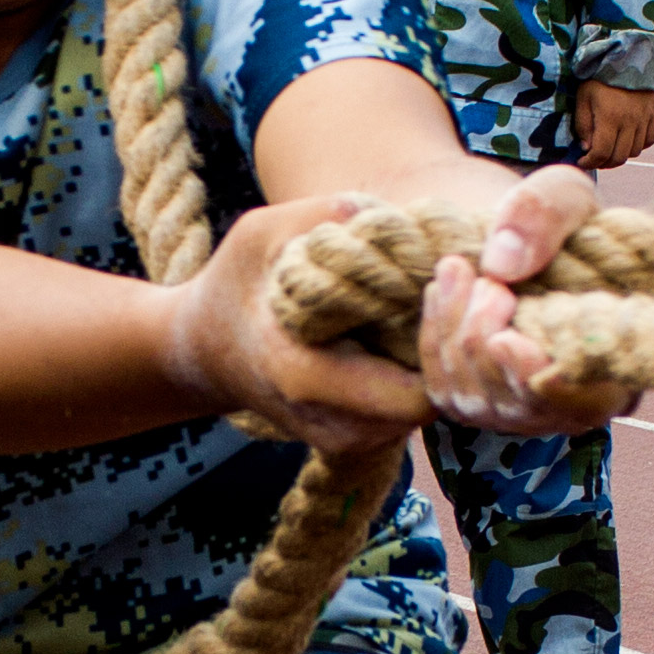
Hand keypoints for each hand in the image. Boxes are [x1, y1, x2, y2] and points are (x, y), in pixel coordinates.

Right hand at [163, 193, 431, 458]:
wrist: (204, 351)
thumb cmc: (233, 286)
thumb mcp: (261, 234)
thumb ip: (321, 217)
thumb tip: (389, 213)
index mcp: (306, 379)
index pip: (416, 393)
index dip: (442, 339)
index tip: (439, 282)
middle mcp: (333, 427)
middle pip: (433, 401)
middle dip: (447, 346)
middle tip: (448, 286)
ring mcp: (347, 440)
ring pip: (427, 406)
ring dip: (435, 357)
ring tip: (424, 301)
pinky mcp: (358, 437)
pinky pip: (409, 407)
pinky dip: (417, 369)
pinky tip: (404, 326)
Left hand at [420, 164, 633, 437]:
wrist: (512, 242)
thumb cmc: (553, 222)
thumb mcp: (562, 194)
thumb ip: (545, 212)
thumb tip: (503, 265)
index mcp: (619, 365)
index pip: (584, 403)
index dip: (540, 376)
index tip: (505, 338)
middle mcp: (573, 406)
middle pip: (518, 401)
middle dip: (487, 334)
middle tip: (488, 279)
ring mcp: (520, 414)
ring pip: (474, 398)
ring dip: (457, 327)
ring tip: (458, 269)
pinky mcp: (475, 407)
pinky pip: (443, 388)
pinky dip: (436, 335)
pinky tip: (444, 289)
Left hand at [572, 78, 653, 172]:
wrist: (627, 55)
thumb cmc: (599, 76)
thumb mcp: (583, 97)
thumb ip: (583, 125)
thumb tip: (587, 148)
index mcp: (609, 118)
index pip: (601, 153)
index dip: (589, 163)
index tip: (582, 162)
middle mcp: (629, 121)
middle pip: (619, 157)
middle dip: (603, 163)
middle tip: (595, 159)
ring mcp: (644, 118)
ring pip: (634, 152)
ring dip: (620, 155)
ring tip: (610, 148)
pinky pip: (650, 140)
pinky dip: (639, 145)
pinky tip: (628, 139)